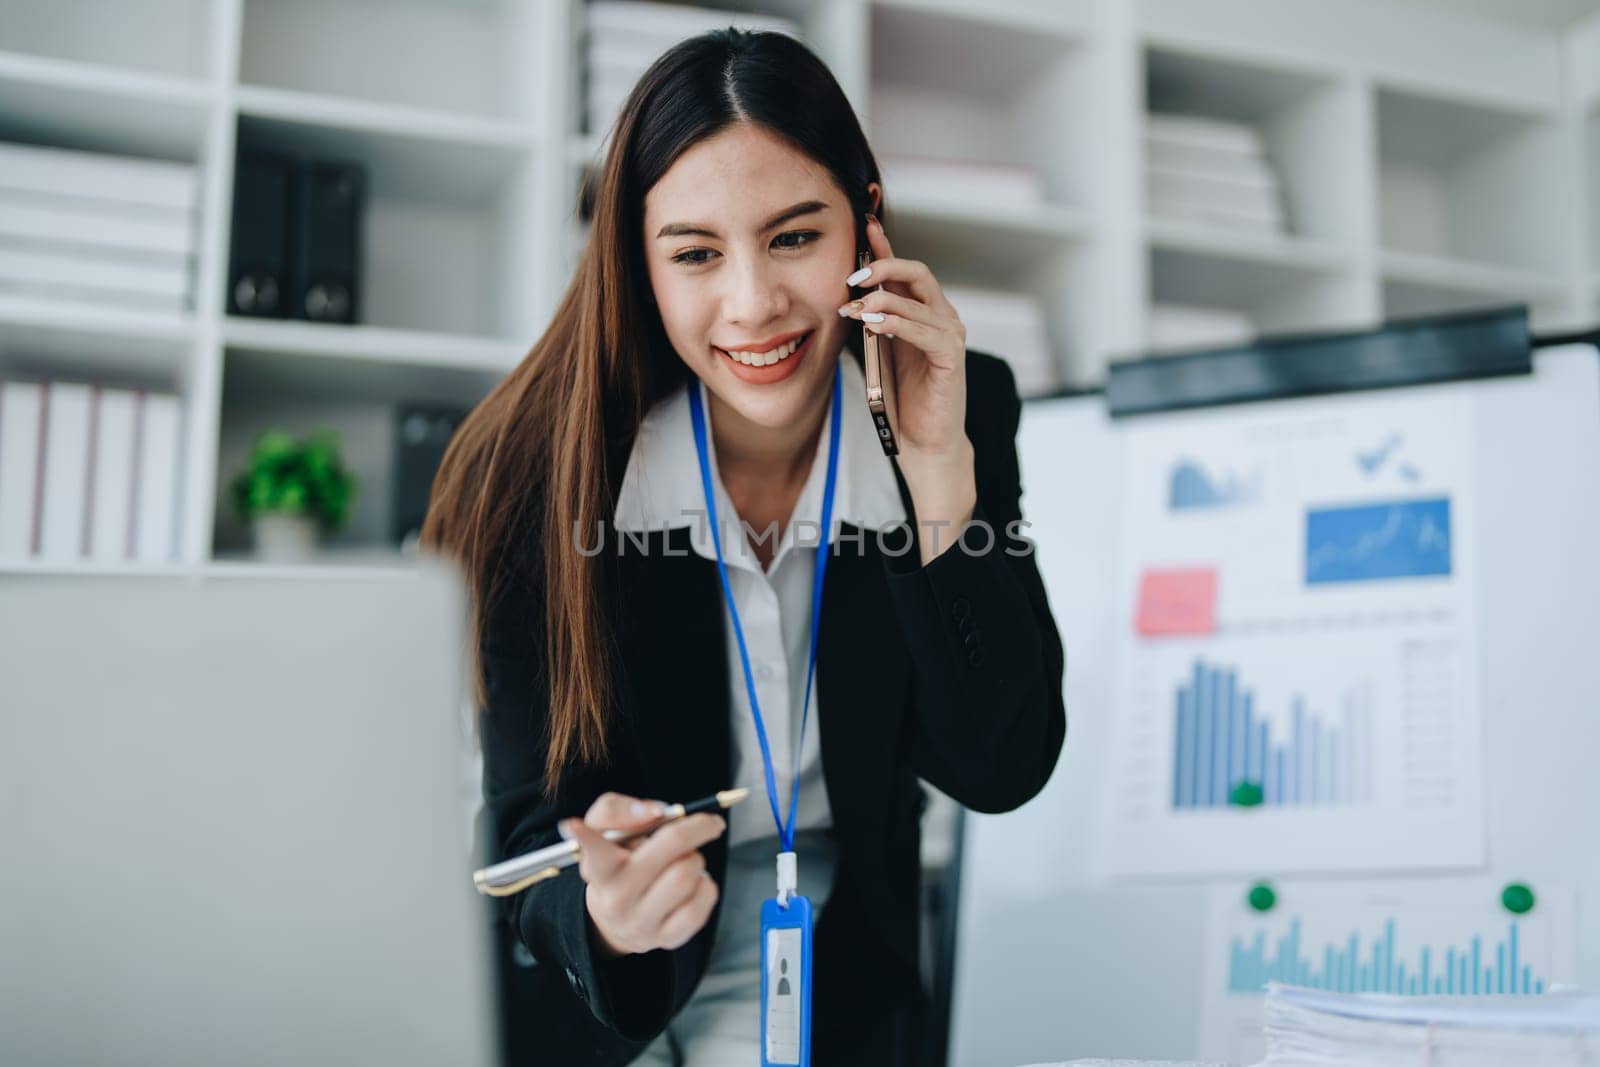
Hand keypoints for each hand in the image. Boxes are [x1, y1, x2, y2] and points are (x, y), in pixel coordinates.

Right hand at [562, 792, 726, 958]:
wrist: (616, 919)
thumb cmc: (615, 862)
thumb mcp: (604, 833)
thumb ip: (618, 811)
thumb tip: (656, 811)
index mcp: (600, 869)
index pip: (593, 851)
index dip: (583, 836)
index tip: (572, 824)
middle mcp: (618, 897)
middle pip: (672, 845)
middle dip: (697, 828)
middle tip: (709, 823)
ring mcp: (643, 921)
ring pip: (690, 872)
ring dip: (697, 858)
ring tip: (685, 861)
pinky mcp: (669, 937)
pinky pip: (704, 898)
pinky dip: (706, 883)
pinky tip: (692, 885)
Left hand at [840, 214, 977, 560]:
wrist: (924, 441)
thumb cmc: (901, 398)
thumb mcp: (878, 351)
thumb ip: (870, 322)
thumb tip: (846, 296)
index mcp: (922, 311)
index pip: (903, 269)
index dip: (883, 246)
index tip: (861, 225)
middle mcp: (941, 315)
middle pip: (916, 272)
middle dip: (882, 264)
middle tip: (849, 275)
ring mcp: (950, 334)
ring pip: (918, 298)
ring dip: (881, 298)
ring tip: (851, 305)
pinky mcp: (951, 357)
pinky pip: (926, 330)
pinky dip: (898, 322)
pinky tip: (874, 324)